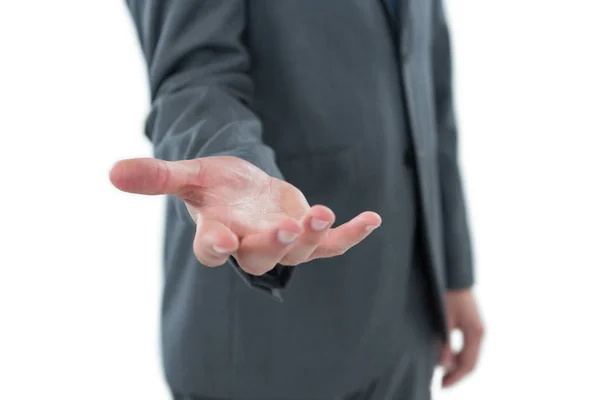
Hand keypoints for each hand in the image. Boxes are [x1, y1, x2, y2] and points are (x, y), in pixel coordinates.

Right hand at [109, 156, 380, 274]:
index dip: (216, 248)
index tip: (220, 241)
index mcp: (218, 235)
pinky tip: (372, 219)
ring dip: (312, 235)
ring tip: (325, 214)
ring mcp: (282, 243)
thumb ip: (156, 176)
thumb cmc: (214, 186)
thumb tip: (112, 171)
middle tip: (284, 228)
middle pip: (261, 256)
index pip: (213, 250)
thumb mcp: (187, 174)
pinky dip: (350, 234)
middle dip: (274, 243)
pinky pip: (331, 245)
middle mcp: (250, 245)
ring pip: (299, 251)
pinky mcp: (307, 236)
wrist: (243, 190)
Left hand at [439, 289, 484, 387]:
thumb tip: (443, 365)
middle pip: (470, 363)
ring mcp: (478, 330)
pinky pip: (468, 347)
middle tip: (440, 382)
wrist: (454, 276)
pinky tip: (446, 356)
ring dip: (456, 365)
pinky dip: (458, 355)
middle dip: (456, 375)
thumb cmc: (447, 294)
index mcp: (475, 333)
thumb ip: (444, 342)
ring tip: (440, 371)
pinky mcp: (473, 326)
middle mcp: (480, 334)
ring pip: (469, 356)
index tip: (442, 385)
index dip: (455, 378)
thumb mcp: (443, 319)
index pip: (467, 365)